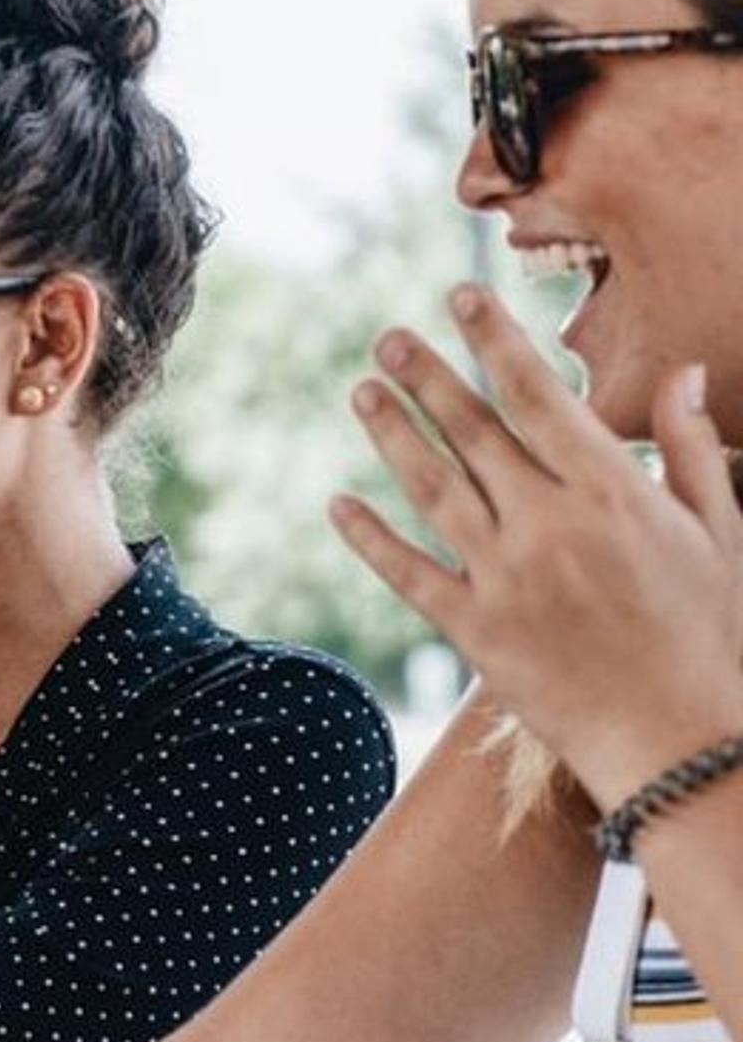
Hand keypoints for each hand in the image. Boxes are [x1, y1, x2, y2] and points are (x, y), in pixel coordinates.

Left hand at [330, 284, 742, 808]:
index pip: (539, 396)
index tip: (462, 299)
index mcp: (613, 493)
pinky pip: (409, 573)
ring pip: (434, 490)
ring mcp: (506, 577)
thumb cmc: (714, 635)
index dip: (495, 342)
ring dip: (393, 437)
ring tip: (362, 392)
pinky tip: (337, 503)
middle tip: (390, 336)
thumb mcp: (722, 532)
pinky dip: (370, 538)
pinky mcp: (475, 630)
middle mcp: (550, 525)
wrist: (684, 742)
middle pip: (474, 433)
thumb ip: (689, 449)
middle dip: (429, 378)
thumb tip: (680, 372)